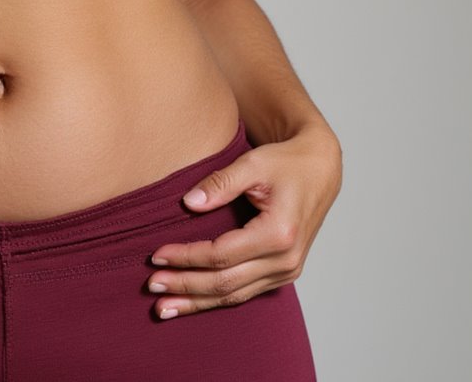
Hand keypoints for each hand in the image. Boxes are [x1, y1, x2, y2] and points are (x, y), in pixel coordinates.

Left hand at [146, 124, 341, 318]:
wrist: (319, 169)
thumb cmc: (287, 163)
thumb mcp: (252, 164)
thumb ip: (220, 183)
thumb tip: (188, 203)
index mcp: (279, 233)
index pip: (221, 255)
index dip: (186, 257)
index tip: (156, 255)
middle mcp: (286, 259)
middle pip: (225, 282)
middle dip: (185, 286)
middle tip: (152, 286)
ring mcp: (287, 270)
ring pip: (234, 295)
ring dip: (196, 302)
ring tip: (163, 307)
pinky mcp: (283, 273)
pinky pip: (244, 293)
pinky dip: (215, 299)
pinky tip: (191, 302)